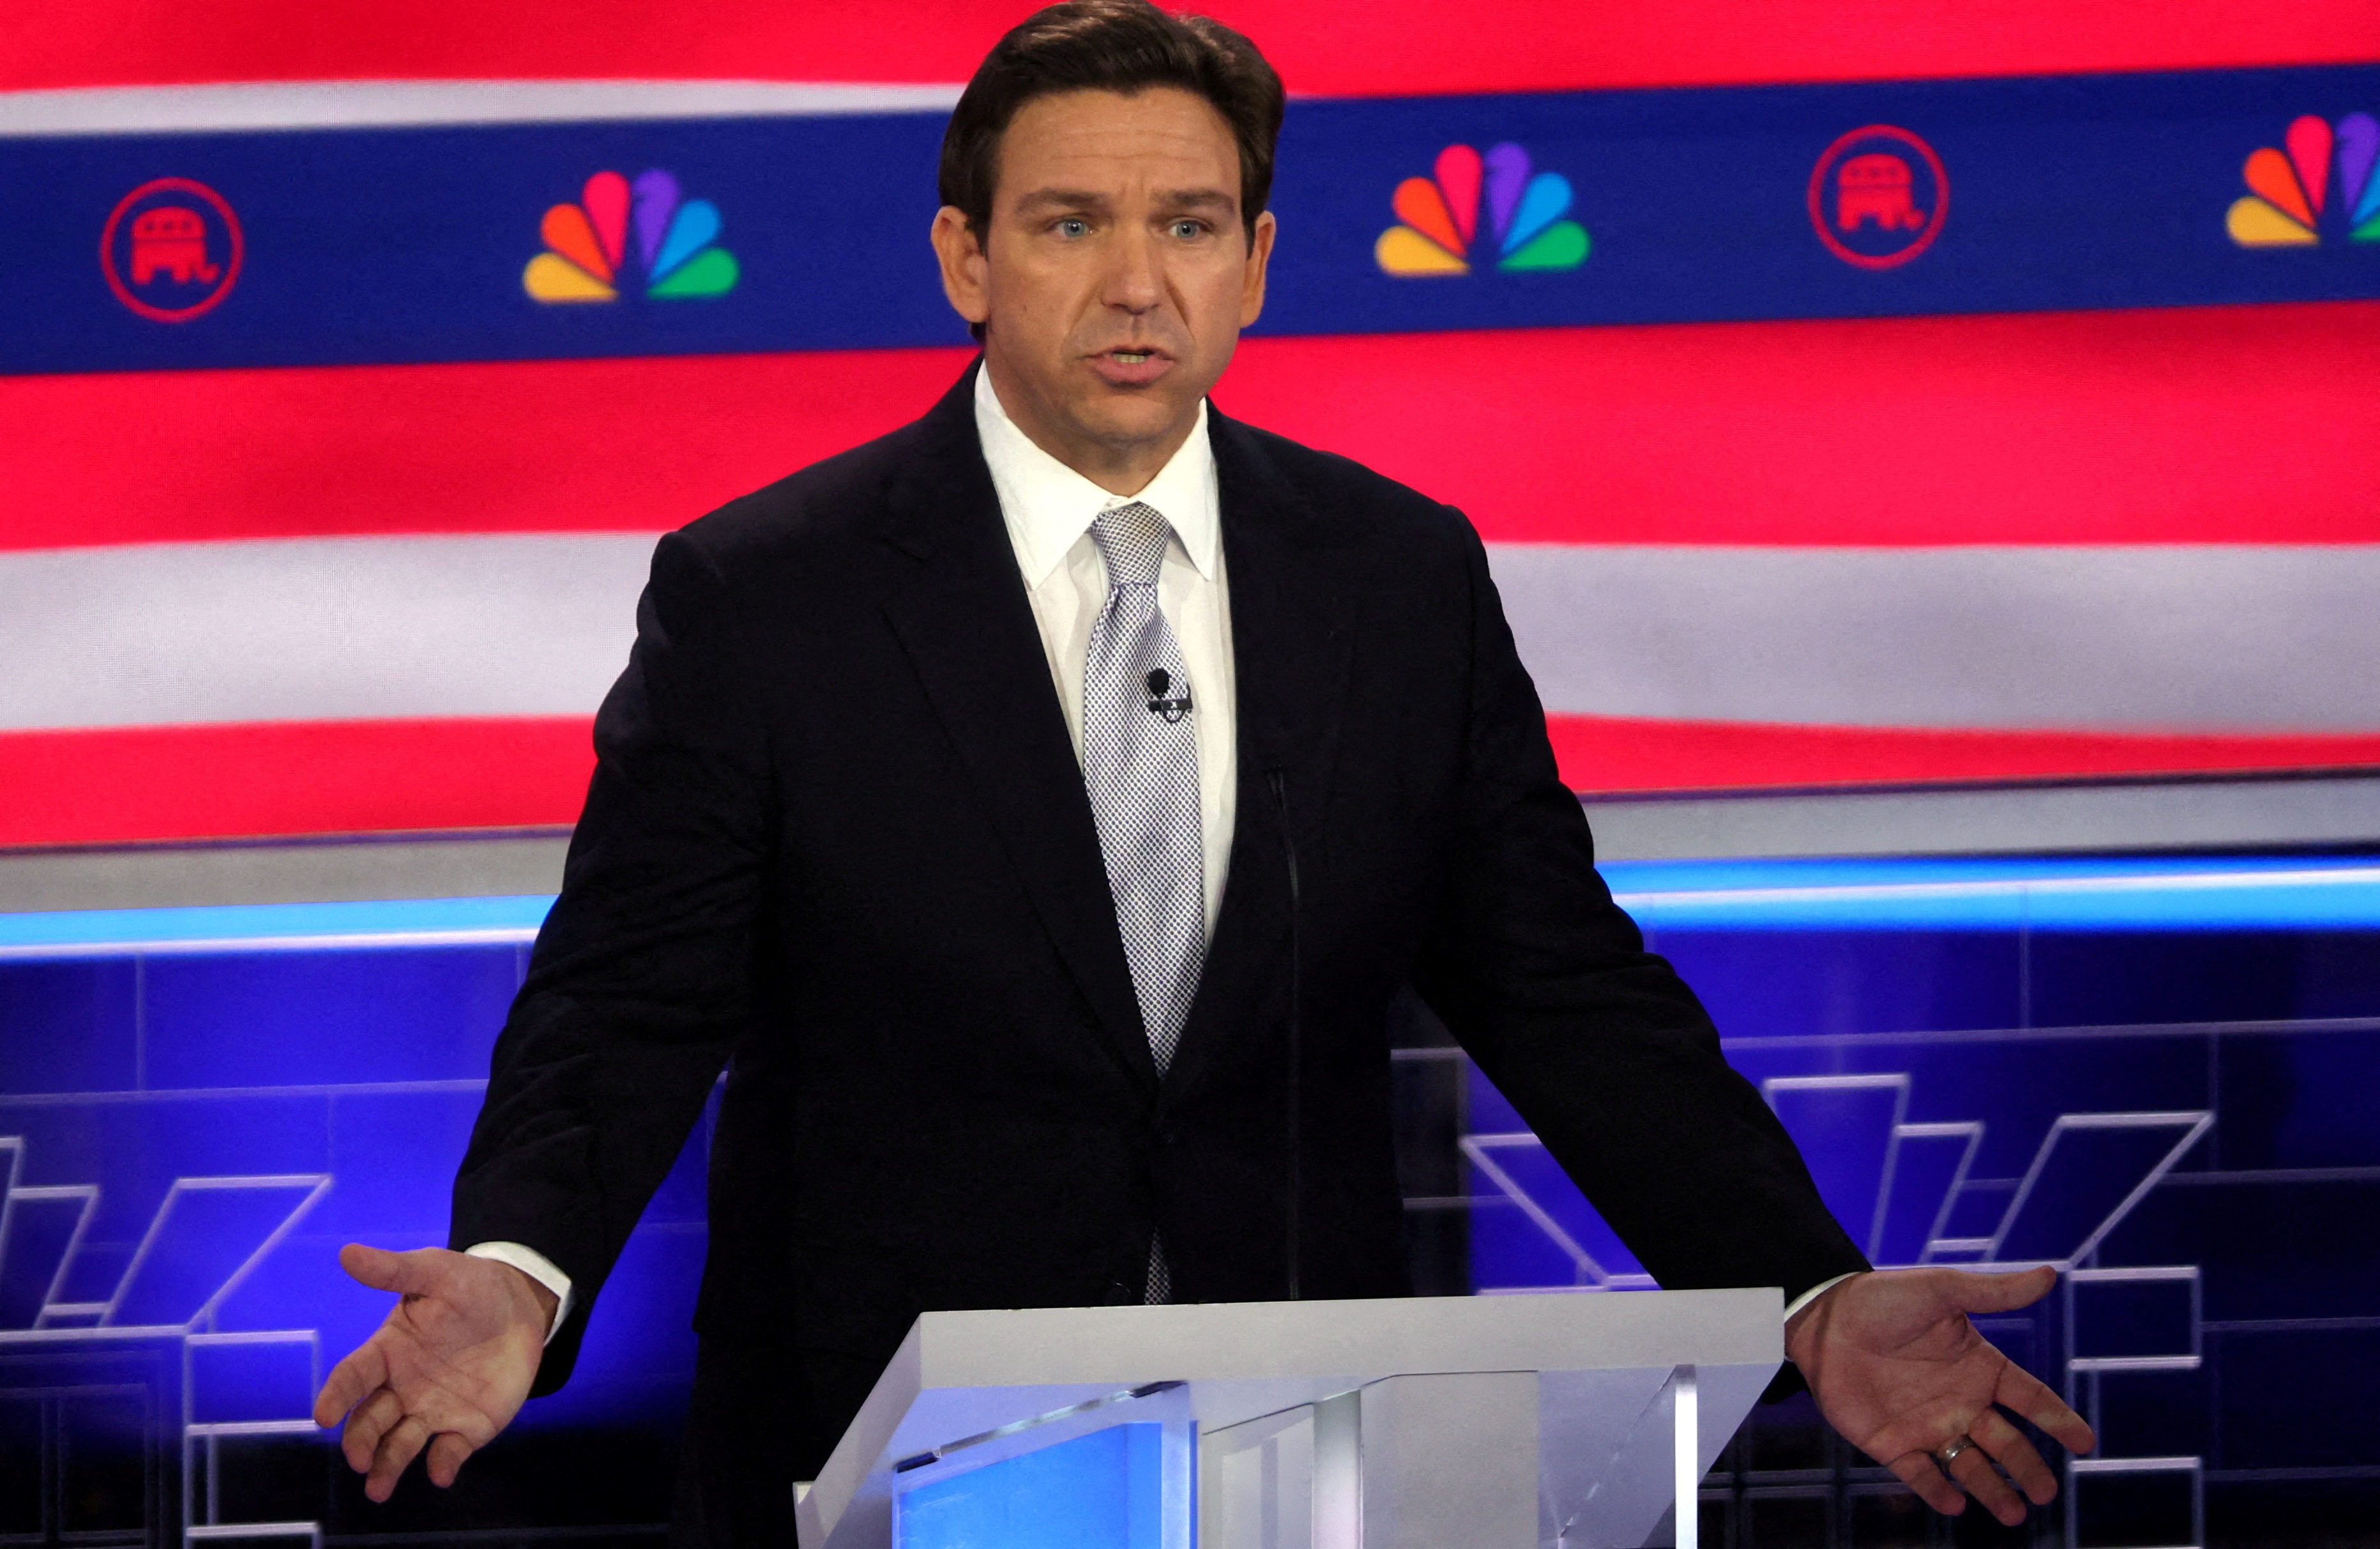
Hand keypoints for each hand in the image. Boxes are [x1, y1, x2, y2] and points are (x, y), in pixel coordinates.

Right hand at [313, 1244, 556, 1501]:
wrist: (520, 1305)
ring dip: (388, 1466)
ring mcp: (432, 1410)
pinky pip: (448, 1451)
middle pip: (370, 1421)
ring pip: (400, 1444)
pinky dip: (442, 1464)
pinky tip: (441, 1472)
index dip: (337, 1395)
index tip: (324, 1415)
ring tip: (379, 1488)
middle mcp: (401, 1388)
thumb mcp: (435, 1271)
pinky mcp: (466, 1427)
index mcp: (387, 1351)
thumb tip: (347, 1253)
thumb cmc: (468, 1286)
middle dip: (360, 1442)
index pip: (352, 1377)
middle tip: (360, 1459)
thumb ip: (394, 1270)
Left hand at [1787, 1265, 2095, 1525]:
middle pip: (2006, 1442)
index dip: (2058, 1419)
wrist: (1821, 1317)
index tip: (2085, 1441)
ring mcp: (1927, 1425)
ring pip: (1969, 1466)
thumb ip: (1993, 1291)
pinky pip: (1920, 1475)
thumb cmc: (1882, 1299)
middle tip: (2046, 1492)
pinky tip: (1955, 1504)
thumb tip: (2048, 1274)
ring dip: (1992, 1490)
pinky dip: (1936, 1491)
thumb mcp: (1941, 1291)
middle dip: (2028, 1468)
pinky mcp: (1892, 1443)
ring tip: (2014, 1513)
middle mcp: (1960, 1402)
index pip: (2030, 1398)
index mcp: (1979, 1367)